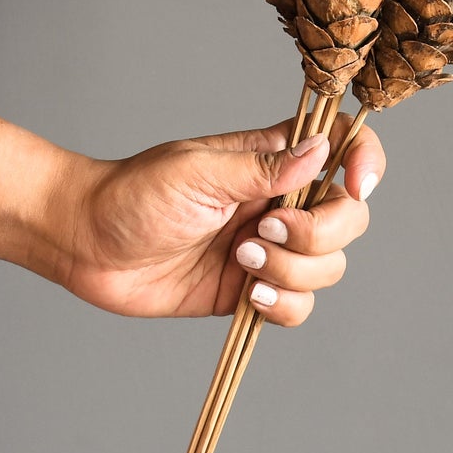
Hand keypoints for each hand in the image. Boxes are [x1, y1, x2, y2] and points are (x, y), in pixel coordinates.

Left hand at [57, 112, 385, 326]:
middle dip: (320, 234)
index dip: (366, 162)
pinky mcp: (251, 291)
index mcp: (271, 157)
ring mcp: (268, 248)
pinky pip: (299, 307)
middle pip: (349, 217)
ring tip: (239, 262)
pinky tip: (248, 296)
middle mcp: (278, 201)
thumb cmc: (134, 193)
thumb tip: (322, 150)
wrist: (87, 244)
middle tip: (261, 233)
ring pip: (329, 267)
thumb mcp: (199, 171)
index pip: (342, 145)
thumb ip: (264, 168)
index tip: (354, 187)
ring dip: (293, 272)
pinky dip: (284, 306)